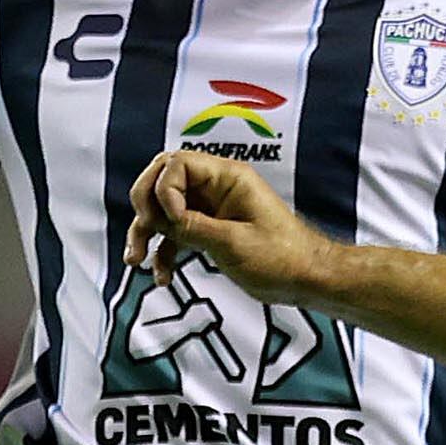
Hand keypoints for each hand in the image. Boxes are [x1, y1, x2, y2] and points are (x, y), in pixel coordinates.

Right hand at [123, 146, 333, 301]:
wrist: (309, 280)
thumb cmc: (286, 259)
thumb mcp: (233, 243)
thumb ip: (191, 227)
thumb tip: (159, 218)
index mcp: (229, 178)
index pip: (177, 164)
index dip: (163, 190)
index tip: (170, 220)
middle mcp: (218, 188)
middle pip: (163, 182)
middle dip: (145, 206)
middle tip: (141, 228)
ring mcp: (213, 209)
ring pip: (165, 211)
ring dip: (147, 234)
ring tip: (136, 259)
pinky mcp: (212, 230)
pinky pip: (177, 234)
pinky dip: (165, 252)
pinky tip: (161, 275)